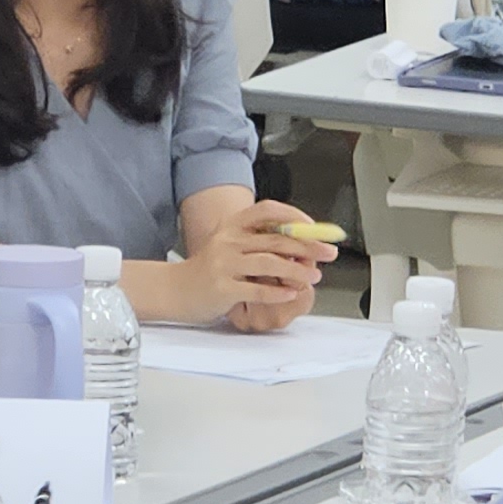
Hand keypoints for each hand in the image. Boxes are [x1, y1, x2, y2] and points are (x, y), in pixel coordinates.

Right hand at [177, 200, 328, 327]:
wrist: (174, 289)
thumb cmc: (209, 269)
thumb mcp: (230, 246)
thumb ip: (259, 242)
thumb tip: (301, 246)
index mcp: (232, 226)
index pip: (267, 210)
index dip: (293, 216)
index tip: (314, 227)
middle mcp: (228, 240)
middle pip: (276, 239)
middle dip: (308, 246)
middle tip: (328, 253)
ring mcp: (224, 264)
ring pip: (269, 262)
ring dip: (297, 270)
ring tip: (313, 276)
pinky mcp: (222, 288)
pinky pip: (257, 288)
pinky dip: (279, 291)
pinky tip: (292, 293)